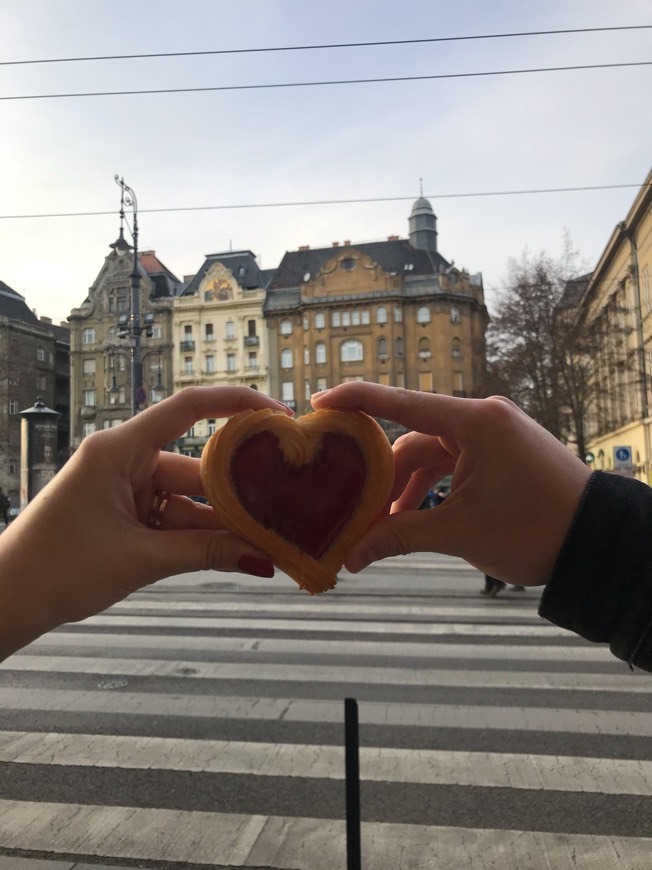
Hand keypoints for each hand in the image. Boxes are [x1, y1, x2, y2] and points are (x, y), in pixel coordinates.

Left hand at [0, 387, 290, 659]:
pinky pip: (172, 516)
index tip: (277, 415)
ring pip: (188, 498)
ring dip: (220, 523)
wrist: (8, 599)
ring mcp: (125, 486)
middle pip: (196, 466)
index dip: (236, 404)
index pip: (187, 408)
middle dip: (237, 492)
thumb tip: (263, 558)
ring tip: (267, 541)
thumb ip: (206, 554)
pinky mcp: (124, 510)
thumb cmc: (58, 568)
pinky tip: (233, 553)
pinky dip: (197, 536)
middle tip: (285, 503)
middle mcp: (124, 459)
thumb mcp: (141, 559)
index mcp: (119, 449)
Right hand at [311, 383, 590, 585]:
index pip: (399, 402)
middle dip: (382, 478)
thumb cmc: (536, 529)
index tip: (319, 403)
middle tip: (351, 511)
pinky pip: (452, 463)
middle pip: (412, 440)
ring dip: (406, 489)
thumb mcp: (460, 533)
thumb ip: (400, 537)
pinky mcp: (500, 451)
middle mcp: (482, 418)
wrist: (598, 540)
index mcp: (474, 422)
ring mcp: (493, 434)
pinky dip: (431, 488)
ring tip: (382, 528)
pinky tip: (413, 519)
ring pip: (431, 455)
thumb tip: (352, 558)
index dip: (355, 400)